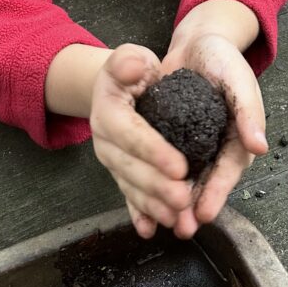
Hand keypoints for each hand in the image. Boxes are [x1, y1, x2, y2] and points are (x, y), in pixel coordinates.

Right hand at [90, 43, 192, 238]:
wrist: (118, 88)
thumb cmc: (130, 71)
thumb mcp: (129, 57)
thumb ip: (129, 61)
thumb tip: (134, 67)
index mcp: (106, 111)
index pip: (130, 133)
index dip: (153, 151)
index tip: (179, 165)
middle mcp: (104, 141)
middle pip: (129, 167)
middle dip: (157, 187)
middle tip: (183, 199)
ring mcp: (112, 160)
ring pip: (131, 187)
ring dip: (153, 205)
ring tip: (177, 218)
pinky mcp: (121, 173)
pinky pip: (129, 196)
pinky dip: (140, 213)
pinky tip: (151, 229)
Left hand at [161, 32, 267, 237]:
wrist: (197, 43)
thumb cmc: (223, 59)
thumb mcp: (238, 80)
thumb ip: (248, 111)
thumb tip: (260, 146)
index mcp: (238, 137)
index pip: (228, 170)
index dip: (217, 192)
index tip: (204, 213)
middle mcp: (217, 146)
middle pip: (206, 182)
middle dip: (195, 207)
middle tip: (182, 229)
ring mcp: (194, 145)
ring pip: (185, 179)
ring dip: (175, 202)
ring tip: (163, 224)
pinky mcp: (172, 139)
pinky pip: (165, 165)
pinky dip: (156, 183)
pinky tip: (143, 203)